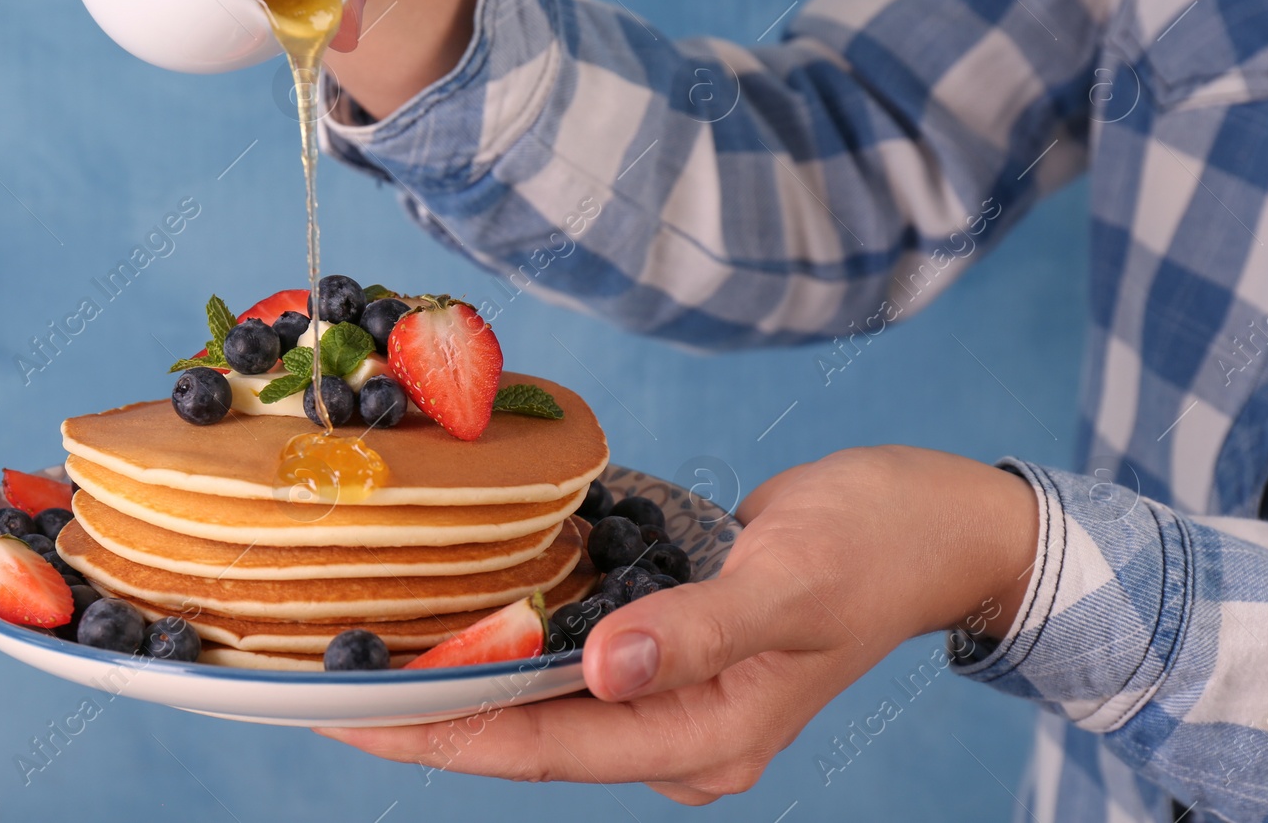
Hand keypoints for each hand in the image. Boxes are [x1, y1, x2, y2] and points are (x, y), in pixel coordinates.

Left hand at [318, 446, 1037, 803]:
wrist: (939, 520)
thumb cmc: (878, 544)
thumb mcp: (793, 580)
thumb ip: (699, 630)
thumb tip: (604, 671)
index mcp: (711, 738)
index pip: (551, 746)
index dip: (448, 731)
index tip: (354, 716)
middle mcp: (683, 733)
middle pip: (534, 735)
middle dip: (436, 714)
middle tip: (328, 686)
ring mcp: (677, 698)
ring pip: (548, 702)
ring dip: (467, 678)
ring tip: (371, 655)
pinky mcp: (673, 654)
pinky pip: (577, 662)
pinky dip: (518, 640)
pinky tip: (463, 610)